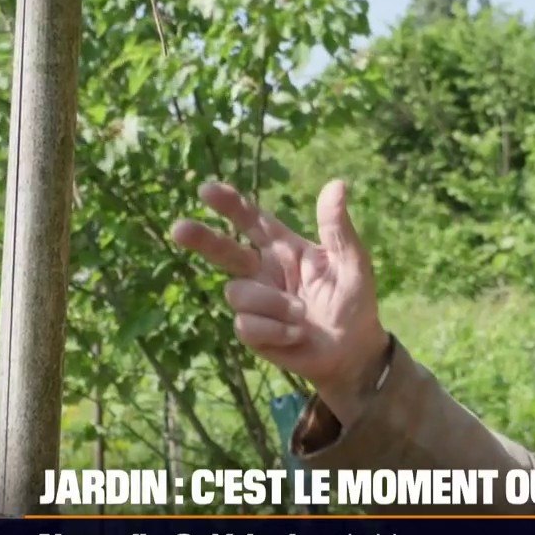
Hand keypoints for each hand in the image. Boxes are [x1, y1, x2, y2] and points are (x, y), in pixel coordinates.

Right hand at [171, 179, 388, 422]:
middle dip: (202, 238)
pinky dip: (276, 330)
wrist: (353, 350)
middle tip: (179, 229)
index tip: (208, 190)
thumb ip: (338, 227)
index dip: (230, 205)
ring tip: (304, 316)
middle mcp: (263, 271)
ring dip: (274, 305)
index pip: (252, 221)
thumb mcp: (353, 262)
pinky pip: (247, 324)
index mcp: (285, 249)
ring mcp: (255, 301)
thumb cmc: (355, 302)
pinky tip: (296, 335)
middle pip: (223, 250)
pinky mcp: (252, 331)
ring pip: (238, 292)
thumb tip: (337, 184)